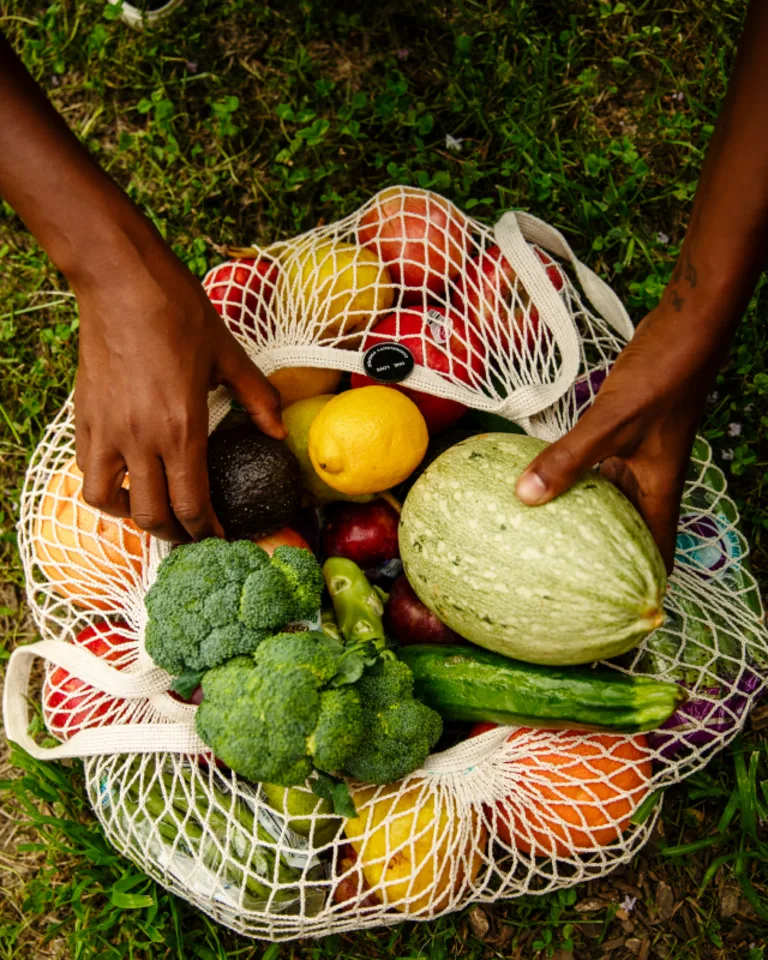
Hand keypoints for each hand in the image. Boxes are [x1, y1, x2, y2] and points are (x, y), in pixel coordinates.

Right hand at [73, 234, 283, 542]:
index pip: (191, 505)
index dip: (206, 532)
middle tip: (192, 535)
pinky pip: (86, 469)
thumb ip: (256, 398)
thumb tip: (276, 431)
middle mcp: (139, 439)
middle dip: (175, 535)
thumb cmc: (176, 311)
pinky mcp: (84, 416)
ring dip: (133, 515)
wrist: (121, 279)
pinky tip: (125, 475)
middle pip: (151, 515)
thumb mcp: (227, 354)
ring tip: (153, 509)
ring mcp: (106, 430)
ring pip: (108, 501)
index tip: (219, 538)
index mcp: (180, 429)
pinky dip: (105, 485)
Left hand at [515, 306, 716, 572]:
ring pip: (606, 504)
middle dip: (601, 568)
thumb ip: (569, 459)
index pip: (654, 558)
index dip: (639, 595)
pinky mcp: (621, 436)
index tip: (613, 627)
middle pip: (626, 537)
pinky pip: (592, 471)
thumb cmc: (662, 375)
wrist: (686, 330)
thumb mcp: (612, 422)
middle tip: (565, 592)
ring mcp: (635, 458)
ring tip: (542, 548)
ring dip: (580, 524)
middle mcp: (648, 481)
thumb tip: (524, 498)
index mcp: (658, 491)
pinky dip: (570, 482)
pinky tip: (537, 486)